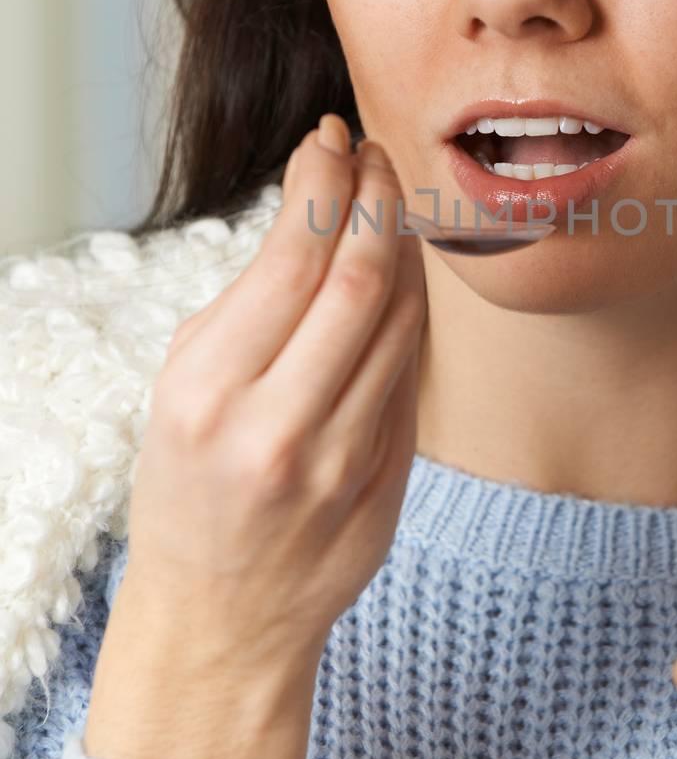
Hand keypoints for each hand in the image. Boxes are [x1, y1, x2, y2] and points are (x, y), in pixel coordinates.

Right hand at [119, 116, 426, 681]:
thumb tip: (317, 209)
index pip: (291, 256)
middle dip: (378, 196)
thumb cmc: (190, 486)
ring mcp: (343, 462)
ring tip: (391, 202)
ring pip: (403, 319)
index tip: (332, 141)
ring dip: (405, 244)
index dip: (324, 181)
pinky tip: (404, 274)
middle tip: (377, 155)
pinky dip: (413, 309)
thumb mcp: (181, 388)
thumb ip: (250, 305)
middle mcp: (278, 427)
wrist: (222, 618)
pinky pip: (413, 372)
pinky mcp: (388, 484)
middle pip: (362, 277)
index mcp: (208, 392)